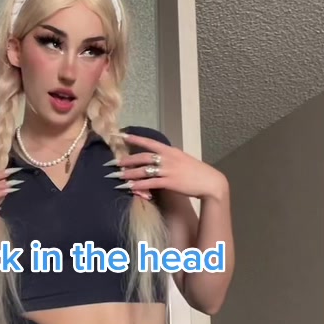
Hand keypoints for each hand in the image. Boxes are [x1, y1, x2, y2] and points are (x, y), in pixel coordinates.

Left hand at [112, 134, 228, 200]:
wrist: (210, 182)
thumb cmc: (196, 171)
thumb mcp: (182, 159)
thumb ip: (168, 158)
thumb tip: (156, 158)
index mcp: (170, 150)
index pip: (149, 142)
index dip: (135, 138)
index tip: (121, 135)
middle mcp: (168, 158)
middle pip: (143, 157)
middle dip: (127, 160)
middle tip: (113, 163)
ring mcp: (169, 170)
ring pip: (144, 170)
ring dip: (129, 174)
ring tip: (118, 176)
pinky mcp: (170, 182)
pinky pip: (150, 183)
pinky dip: (139, 185)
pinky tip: (130, 188)